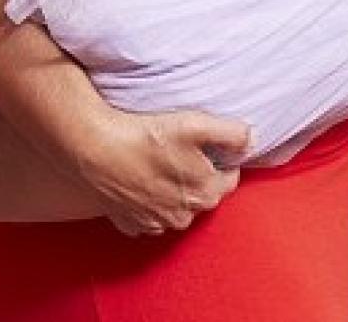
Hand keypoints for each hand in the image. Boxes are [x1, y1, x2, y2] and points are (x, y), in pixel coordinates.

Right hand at [78, 106, 250, 236]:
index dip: (222, 157)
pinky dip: (147, 199)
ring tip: (157, 161)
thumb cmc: (146, 135)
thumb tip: (252, 138)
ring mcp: (155, 223)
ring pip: (175, 205)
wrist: (96, 149)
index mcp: (204, 193)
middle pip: (202, 193)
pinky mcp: (129, 223)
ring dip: (172, 188)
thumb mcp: (196, 124)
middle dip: (198, 173)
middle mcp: (183, 216)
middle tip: (180, 147)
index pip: (230, 178)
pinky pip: (147, 213)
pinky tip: (139, 178)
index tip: (208, 143)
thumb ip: (231, 133)